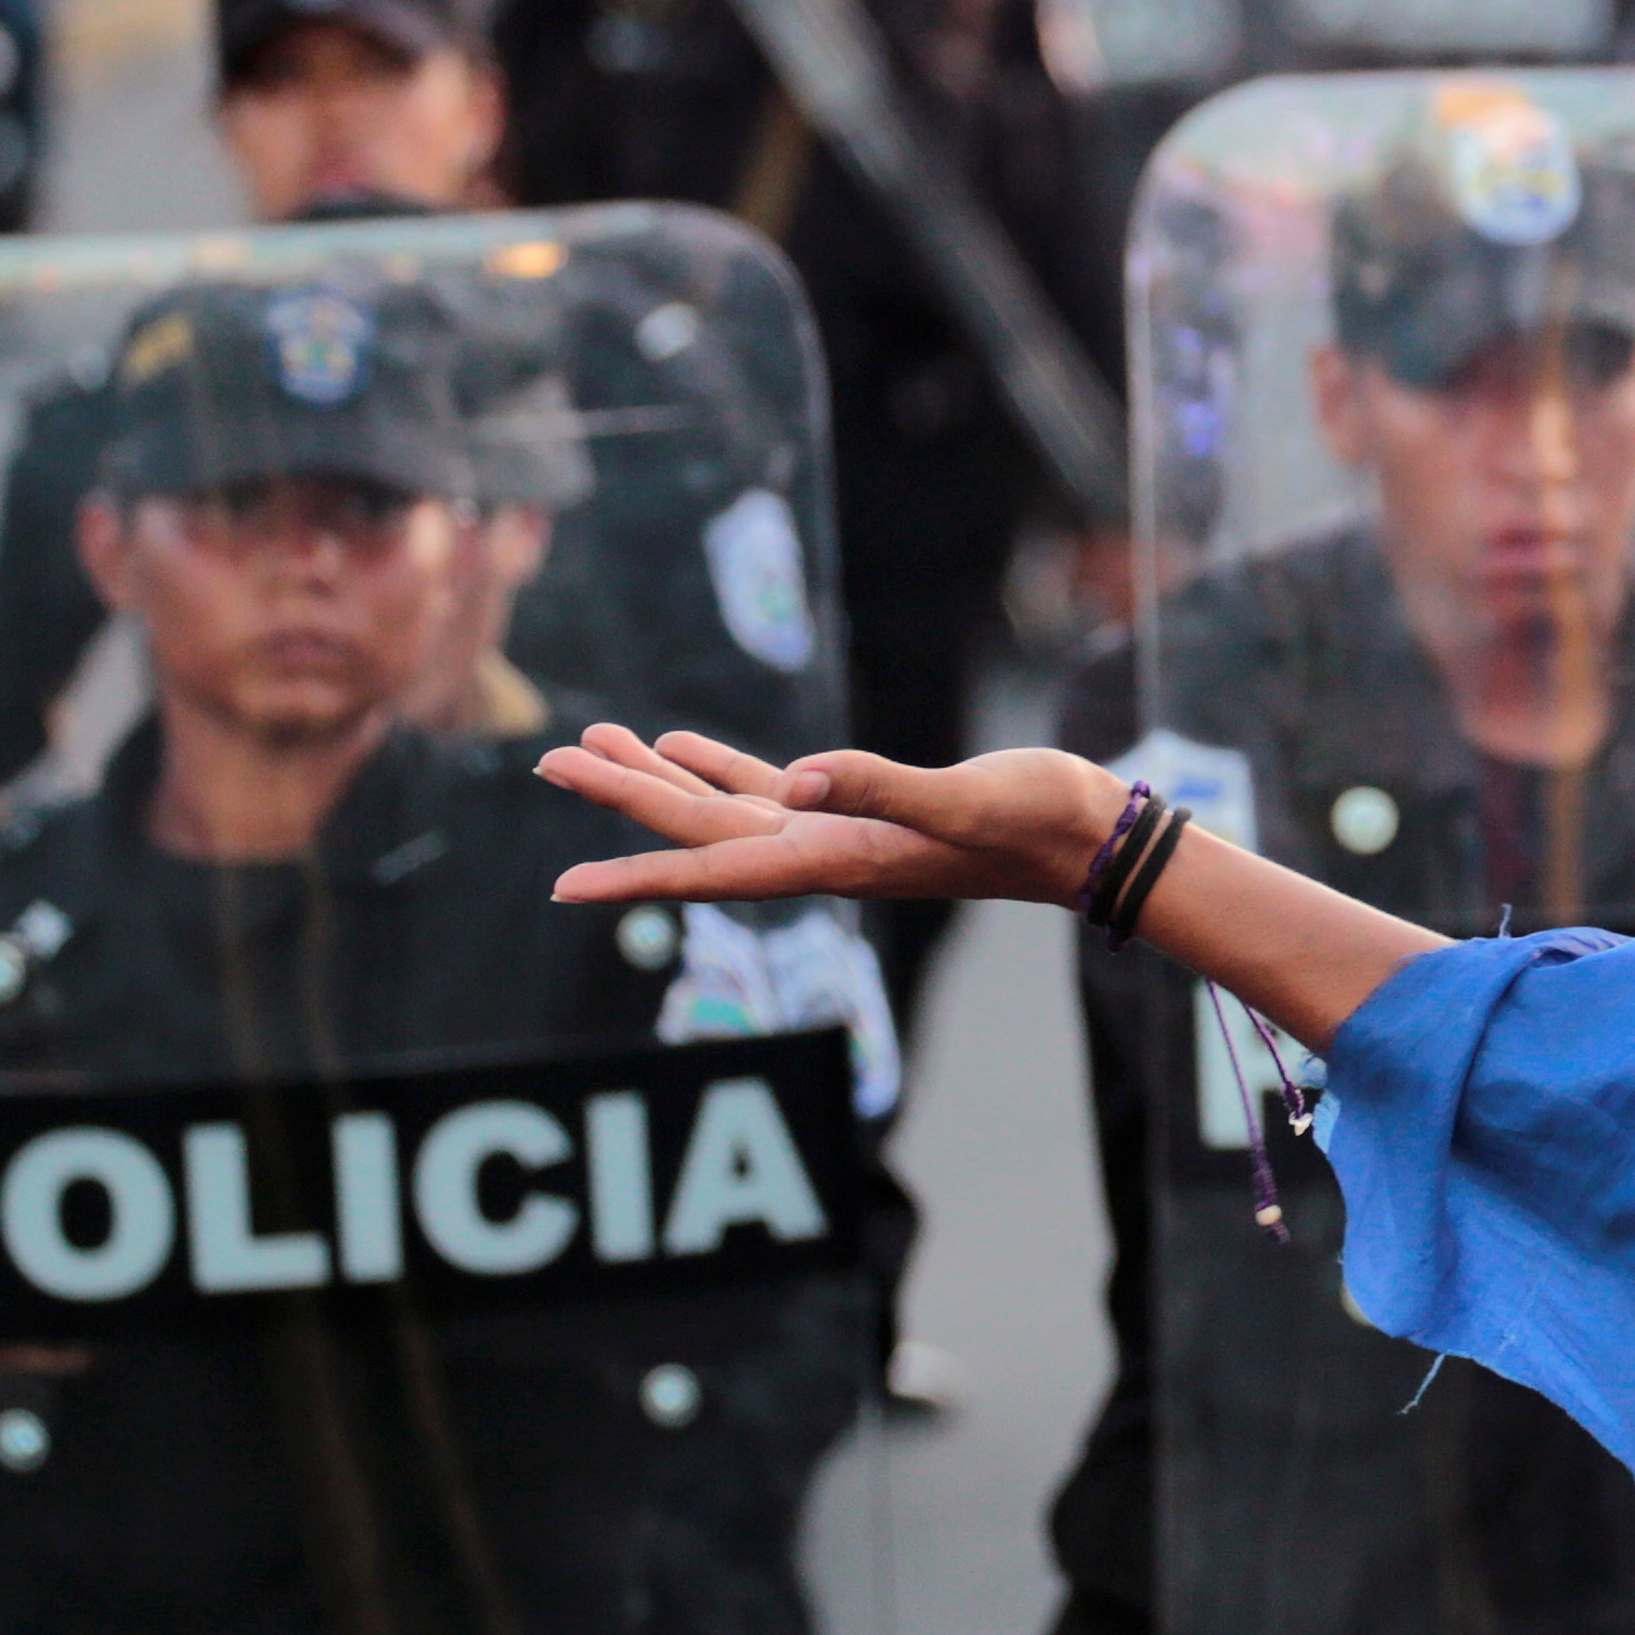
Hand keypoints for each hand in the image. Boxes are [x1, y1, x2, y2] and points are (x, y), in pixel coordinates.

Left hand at [543, 727, 1127, 912]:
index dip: (634, 878)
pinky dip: (715, 766)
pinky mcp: (855, 807)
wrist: (1086, 836)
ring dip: (653, 778)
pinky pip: (763, 787)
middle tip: (549, 760)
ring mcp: (832, 832)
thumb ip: (884, 788)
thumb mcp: (963, 800)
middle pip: (693, 827)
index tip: (563, 891)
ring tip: (591, 743)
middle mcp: (817, 852)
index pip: (711, 869)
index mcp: (833, 857)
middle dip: (618, 796)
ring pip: (717, 805)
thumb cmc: (1035, 822)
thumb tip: (800, 775)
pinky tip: (676, 743)